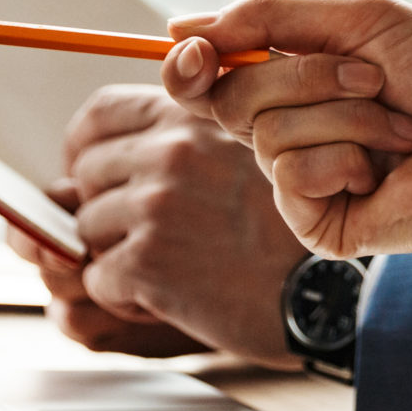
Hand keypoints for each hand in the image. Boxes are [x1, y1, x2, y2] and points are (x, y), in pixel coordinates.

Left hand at [16, 84, 323, 363]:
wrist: (328, 292)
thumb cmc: (291, 228)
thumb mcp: (246, 155)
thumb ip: (179, 141)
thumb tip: (85, 162)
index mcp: (192, 117)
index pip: (98, 115)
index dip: (88, 148)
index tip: (102, 176)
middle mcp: (171, 152)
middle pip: (83, 175)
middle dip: (103, 208)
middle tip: (147, 234)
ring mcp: (156, 205)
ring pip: (84, 229)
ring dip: (115, 254)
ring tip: (168, 265)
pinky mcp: (148, 260)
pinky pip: (96, 279)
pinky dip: (123, 295)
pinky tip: (168, 294)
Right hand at [164, 0, 411, 410]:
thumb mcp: (361, 21)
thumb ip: (270, 16)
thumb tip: (181, 26)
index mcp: (299, 78)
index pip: (214, 70)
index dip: (193, 58)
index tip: (192, 47)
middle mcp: (294, 127)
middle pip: (230, 96)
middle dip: (302, 76)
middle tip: (372, 79)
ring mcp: (304, 178)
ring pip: (265, 132)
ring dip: (343, 116)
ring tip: (400, 128)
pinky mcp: (317, 223)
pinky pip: (288, 176)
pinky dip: (341, 158)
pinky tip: (385, 169)